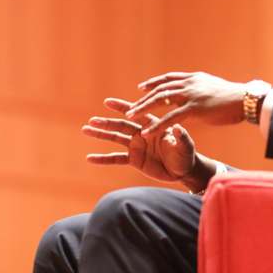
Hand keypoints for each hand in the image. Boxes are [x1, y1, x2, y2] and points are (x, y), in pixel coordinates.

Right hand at [81, 97, 195, 181]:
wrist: (184, 170)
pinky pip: (116, 158)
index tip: (108, 102)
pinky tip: (89, 158)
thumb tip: (178, 128)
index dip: (123, 108)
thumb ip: (180, 137)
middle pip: (121, 126)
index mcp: (152, 126)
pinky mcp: (134, 160)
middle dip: (106, 123)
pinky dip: (103, 159)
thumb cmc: (186, 154)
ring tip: (86, 129)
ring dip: (101, 135)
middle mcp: (142, 134)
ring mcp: (137, 146)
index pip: (136, 114)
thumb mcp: (185, 146)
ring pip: (115, 139)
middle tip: (91, 120)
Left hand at [125, 71, 245, 134]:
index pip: (169, 78)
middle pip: (161, 89)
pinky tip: (147, 132)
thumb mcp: (215, 89)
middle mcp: (190, 84)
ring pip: (161, 100)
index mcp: (194, 78)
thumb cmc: (235, 98)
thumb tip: (199, 95)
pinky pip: (171, 117)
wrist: (246, 99)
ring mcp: (191, 95)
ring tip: (131, 117)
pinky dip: (157, 125)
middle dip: (144, 97)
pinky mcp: (194, 108)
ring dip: (144, 108)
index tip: (142, 87)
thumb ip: (203, 91)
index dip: (155, 82)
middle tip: (130, 106)